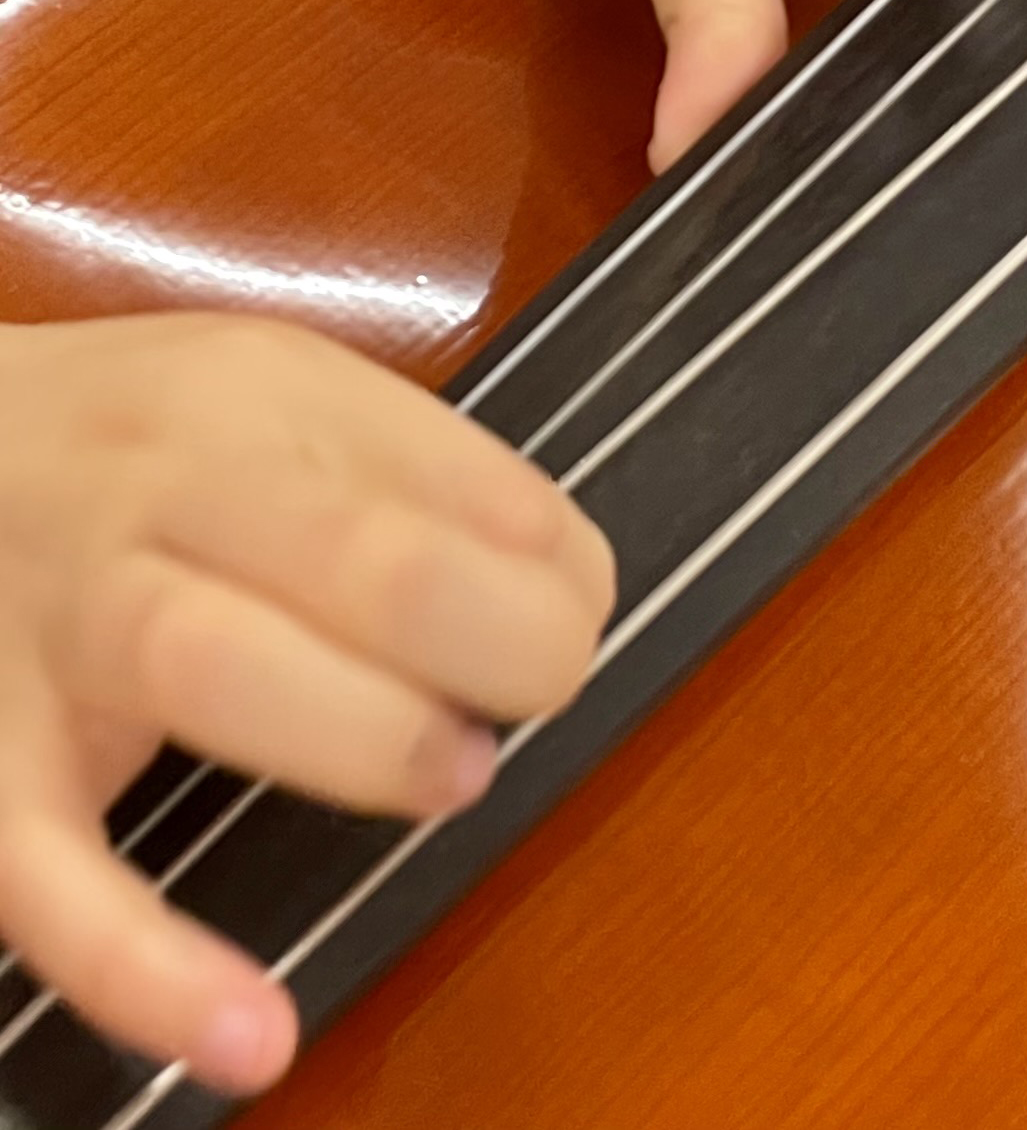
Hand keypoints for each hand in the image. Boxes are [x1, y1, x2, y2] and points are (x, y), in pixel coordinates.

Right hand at [0, 315, 614, 1090]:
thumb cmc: (138, 446)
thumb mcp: (281, 394)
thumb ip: (421, 478)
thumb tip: (568, 587)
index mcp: (262, 400)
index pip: (449, 480)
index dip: (551, 576)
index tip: (570, 627)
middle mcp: (154, 491)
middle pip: (352, 552)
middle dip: (482, 636)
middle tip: (528, 697)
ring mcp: (53, 623)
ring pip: (204, 662)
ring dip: (359, 733)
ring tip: (449, 780)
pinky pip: (44, 874)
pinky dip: (146, 966)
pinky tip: (250, 1035)